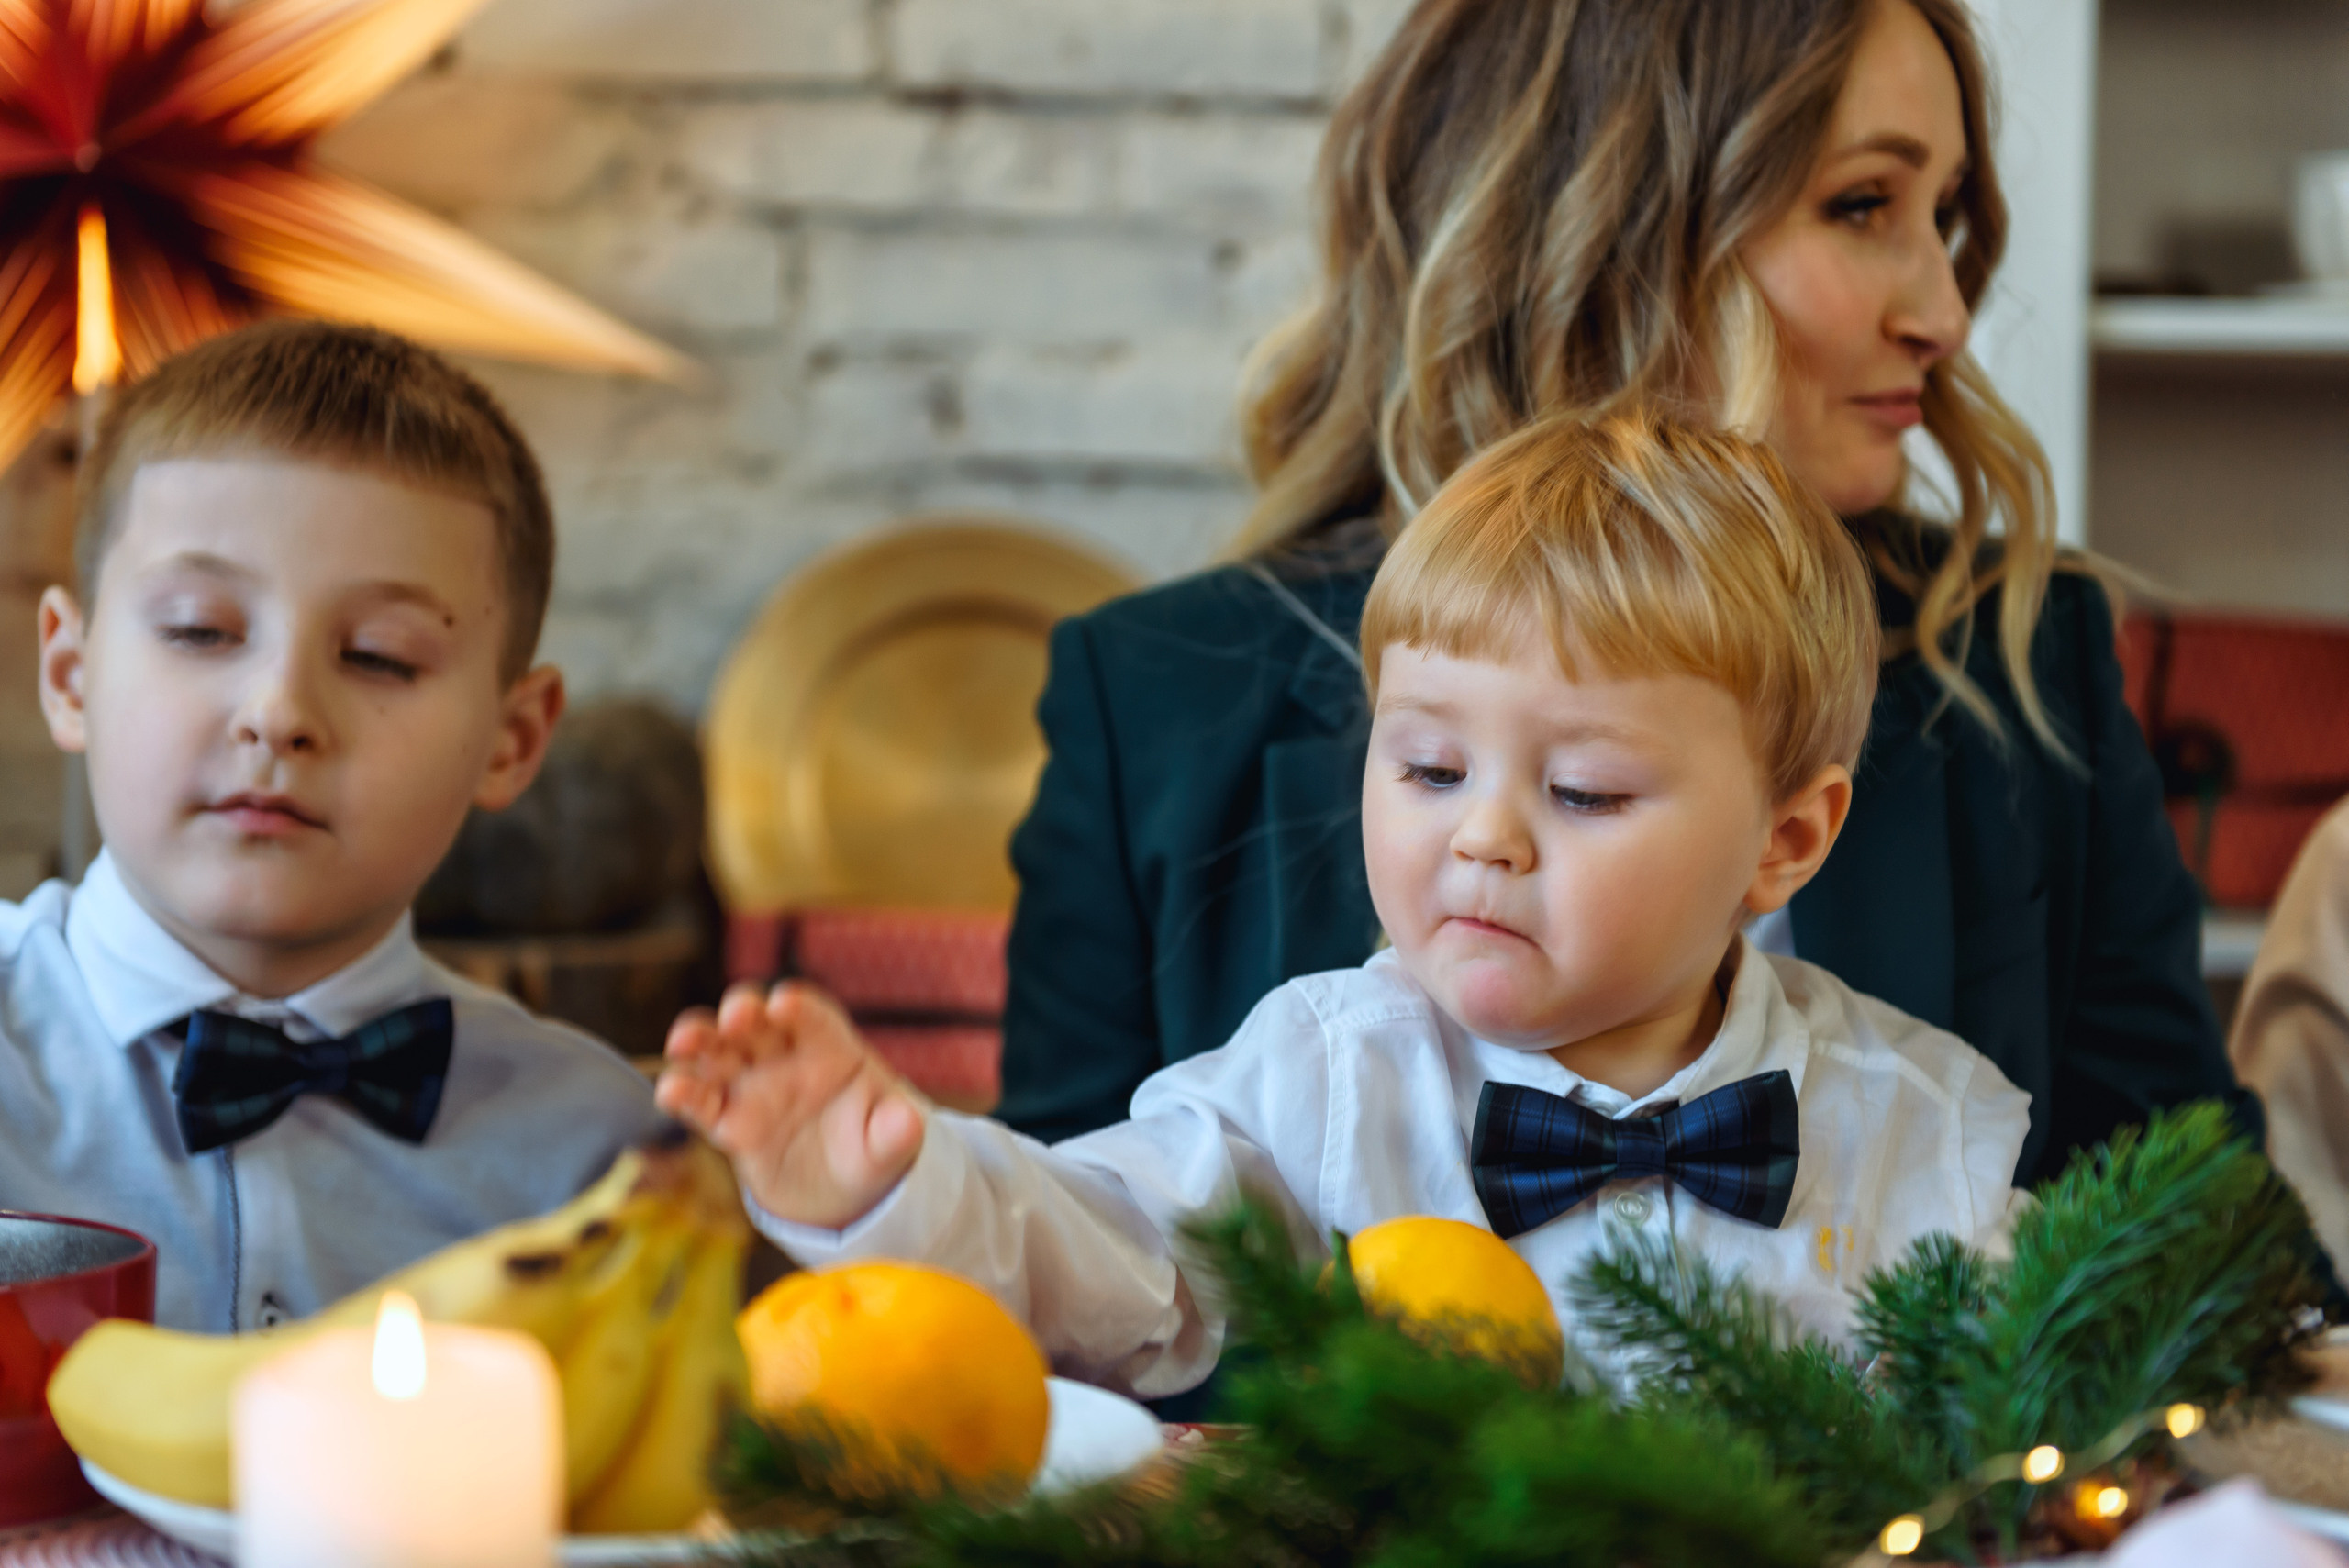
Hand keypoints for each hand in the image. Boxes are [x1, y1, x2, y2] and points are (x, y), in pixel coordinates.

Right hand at [656, 982, 923, 1229]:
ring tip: (684, 1041)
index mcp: (829, 1046)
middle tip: (737, 1018)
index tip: (785, 1005)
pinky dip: (682, 1093)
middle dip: (742, 1010)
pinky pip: (700, 1101)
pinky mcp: (727, 1121)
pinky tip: (670, 1092)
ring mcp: (752, 1085)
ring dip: (698, 1039)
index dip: (798, 1006)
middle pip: (756, 1021)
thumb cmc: (871, 1147)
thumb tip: (909, 1122)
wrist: (843, 1190)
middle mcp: (784, 1056)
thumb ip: (896, 1130)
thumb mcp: (892, 1142)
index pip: (811, 1015)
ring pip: (717, 1051)